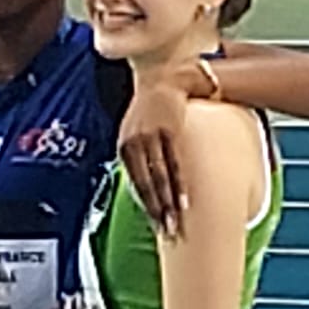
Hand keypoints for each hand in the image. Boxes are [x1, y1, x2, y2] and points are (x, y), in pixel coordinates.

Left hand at [116, 80, 189, 236]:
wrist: (169, 76)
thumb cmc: (154, 104)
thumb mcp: (136, 126)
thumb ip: (137, 151)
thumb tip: (143, 179)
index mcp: (125, 143)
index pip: (135, 181)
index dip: (146, 204)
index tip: (156, 223)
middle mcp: (135, 141)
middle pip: (146, 184)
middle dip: (157, 211)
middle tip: (167, 232)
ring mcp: (153, 136)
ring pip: (160, 178)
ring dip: (168, 204)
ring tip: (176, 224)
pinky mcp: (172, 131)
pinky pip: (175, 164)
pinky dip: (179, 185)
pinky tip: (183, 202)